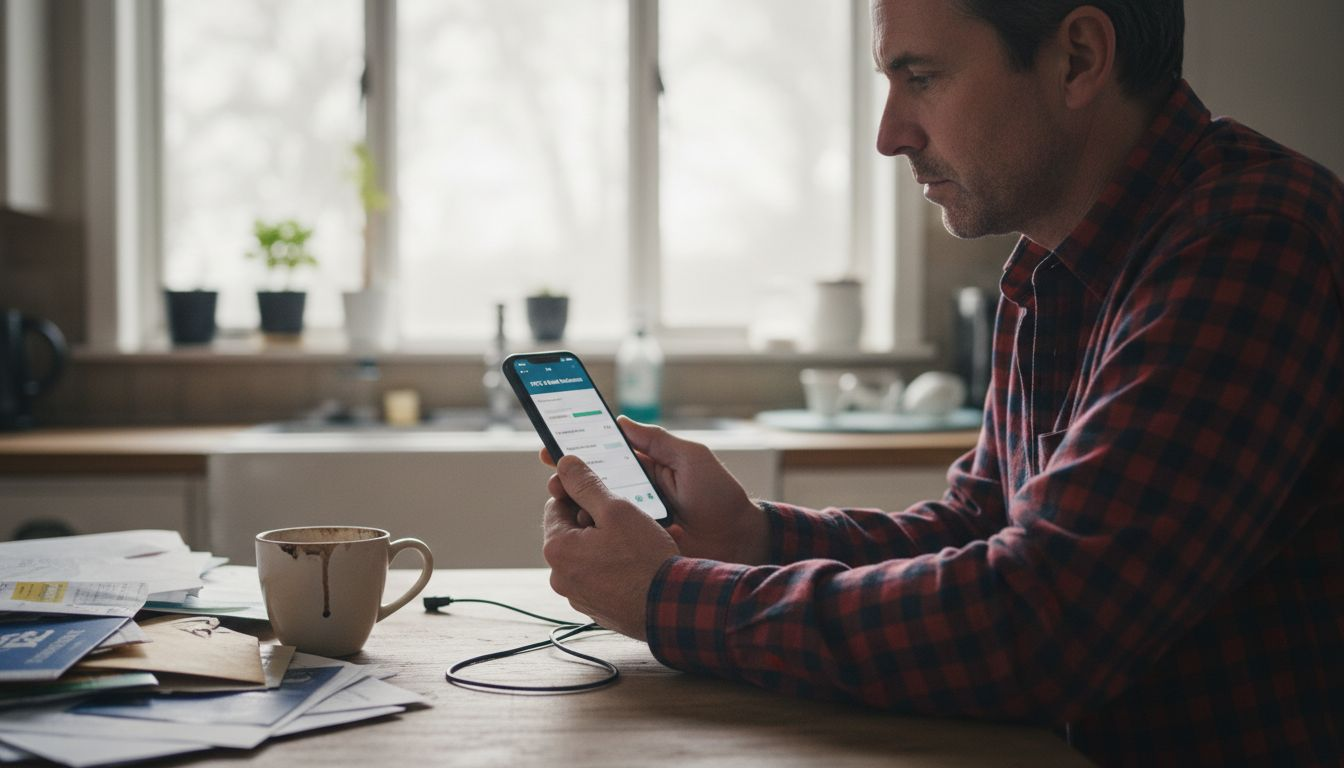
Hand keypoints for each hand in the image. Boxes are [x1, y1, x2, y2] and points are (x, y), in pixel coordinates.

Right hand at [540, 417, 768, 564]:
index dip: (579, 449)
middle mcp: (636, 492)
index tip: (553, 444)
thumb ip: (658, 440)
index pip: (606, 454)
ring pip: (596, 510)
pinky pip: (609, 537)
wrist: (739, 540)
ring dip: (576, 504)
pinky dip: (593, 532)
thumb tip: (621, 421)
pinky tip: (581, 528)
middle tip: (553, 477)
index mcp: (647, 467)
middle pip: (594, 483)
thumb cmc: (720, 497)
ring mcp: (635, 519)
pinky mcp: (638, 543)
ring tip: (562, 499)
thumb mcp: (692, 458)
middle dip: (569, 478)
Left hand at [543, 455, 677, 639]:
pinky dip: (613, 568)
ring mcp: (578, 596)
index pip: (556, 507)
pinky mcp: (597, 609)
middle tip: (626, 518)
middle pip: (571, 533)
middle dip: (595, 521)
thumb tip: (564, 464)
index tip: (602, 492)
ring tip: (637, 541)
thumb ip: (586, 484)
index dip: (579, 494)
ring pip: (587, 556)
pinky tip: (637, 564)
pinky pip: (600, 578)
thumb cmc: (644, 558)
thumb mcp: (616, 510)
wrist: (670, 607)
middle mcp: (560, 576)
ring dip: (606, 544)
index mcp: (557, 549)